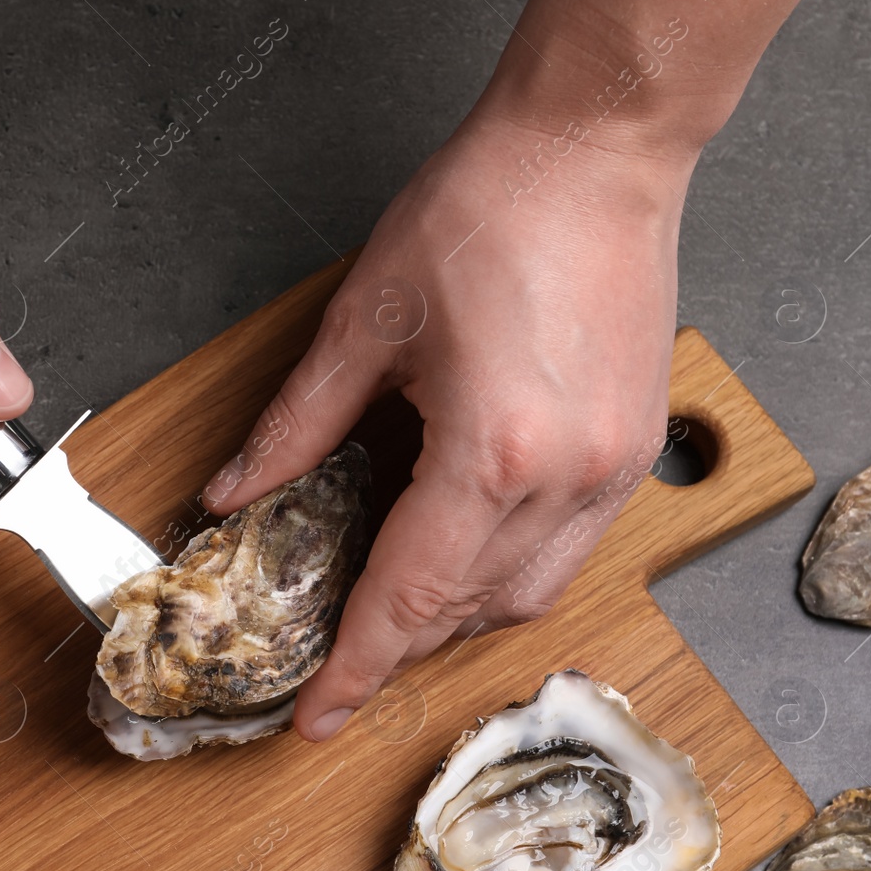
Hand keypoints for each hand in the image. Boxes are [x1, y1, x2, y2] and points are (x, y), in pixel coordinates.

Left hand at [203, 112, 696, 740]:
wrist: (594, 154)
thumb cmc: (485, 213)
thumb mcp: (365, 321)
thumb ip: (297, 425)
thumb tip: (236, 491)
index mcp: (491, 453)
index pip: (407, 597)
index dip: (356, 667)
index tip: (318, 717)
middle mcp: (565, 481)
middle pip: (469, 609)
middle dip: (398, 643)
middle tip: (338, 652)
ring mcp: (614, 471)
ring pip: (528, 596)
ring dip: (454, 615)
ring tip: (393, 606)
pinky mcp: (635, 452)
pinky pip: (568, 554)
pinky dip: (508, 574)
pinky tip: (462, 549)